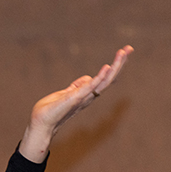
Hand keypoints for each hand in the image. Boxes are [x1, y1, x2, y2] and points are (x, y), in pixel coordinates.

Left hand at [18, 45, 132, 162]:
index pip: (106, 78)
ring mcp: (84, 97)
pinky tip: (107, 67)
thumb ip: (77, 86)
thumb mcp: (66, 93)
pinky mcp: (76, 98)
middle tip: (129, 48)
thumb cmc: (51, 110)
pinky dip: (100, 77)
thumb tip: (88, 78)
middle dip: (120, 63)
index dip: (115, 66)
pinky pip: (91, 86)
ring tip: (123, 53)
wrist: (41, 123)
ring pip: (105, 81)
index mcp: (88, 94)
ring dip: (115, 66)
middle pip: (110, 78)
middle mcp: (89, 95)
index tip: (124, 51)